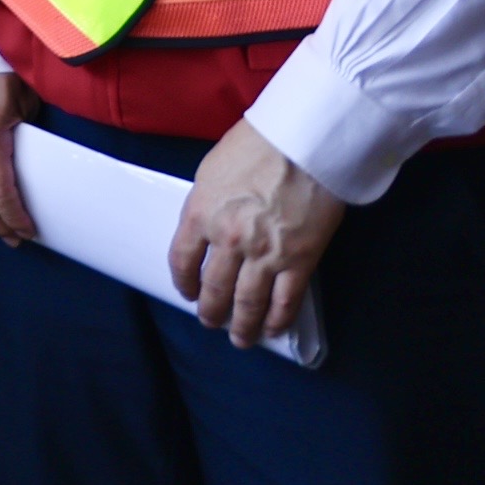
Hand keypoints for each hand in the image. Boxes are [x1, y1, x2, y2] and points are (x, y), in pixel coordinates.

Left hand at [172, 120, 347, 347]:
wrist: (302, 145)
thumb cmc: (254, 147)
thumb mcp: (211, 173)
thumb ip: (205, 205)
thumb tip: (206, 227)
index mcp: (200, 215)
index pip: (181, 259)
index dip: (183, 281)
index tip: (186, 292)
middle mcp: (227, 241)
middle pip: (213, 287)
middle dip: (210, 310)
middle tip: (210, 321)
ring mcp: (264, 255)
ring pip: (248, 302)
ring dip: (242, 325)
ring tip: (240, 339)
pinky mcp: (299, 261)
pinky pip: (285, 301)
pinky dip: (277, 320)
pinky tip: (272, 330)